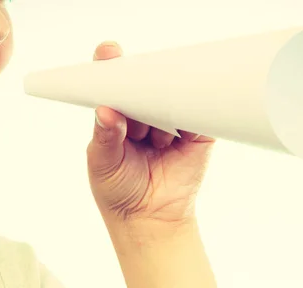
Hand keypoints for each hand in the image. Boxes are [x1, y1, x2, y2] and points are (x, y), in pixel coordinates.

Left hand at [86, 41, 216, 232]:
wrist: (150, 220)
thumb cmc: (119, 190)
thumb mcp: (103, 164)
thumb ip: (105, 137)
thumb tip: (104, 110)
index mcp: (119, 117)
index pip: (115, 85)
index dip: (111, 66)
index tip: (109, 52)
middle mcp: (145, 116)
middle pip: (145, 85)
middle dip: (141, 78)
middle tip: (138, 74)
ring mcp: (171, 124)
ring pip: (172, 97)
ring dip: (167, 96)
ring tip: (159, 106)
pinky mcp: (196, 136)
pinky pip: (199, 114)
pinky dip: (198, 104)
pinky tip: (192, 99)